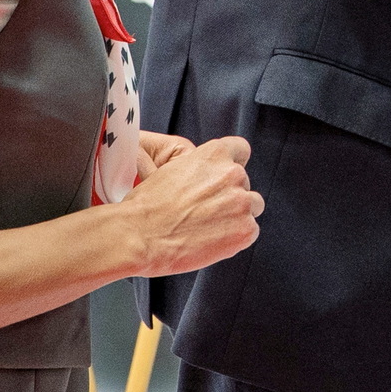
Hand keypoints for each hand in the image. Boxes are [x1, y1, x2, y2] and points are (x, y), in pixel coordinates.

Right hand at [115, 134, 259, 279]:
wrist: (138, 235)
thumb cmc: (146, 207)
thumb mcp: (172, 170)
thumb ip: (198, 171)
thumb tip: (205, 181)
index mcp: (214, 154)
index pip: (240, 150)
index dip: (233, 165)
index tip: (226, 177)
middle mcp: (232, 174)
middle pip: (244, 184)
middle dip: (230, 196)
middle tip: (206, 212)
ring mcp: (242, 202)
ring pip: (252, 207)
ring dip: (237, 216)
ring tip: (209, 227)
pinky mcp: (245, 229)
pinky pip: (250, 232)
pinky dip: (235, 238)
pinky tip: (212, 241)